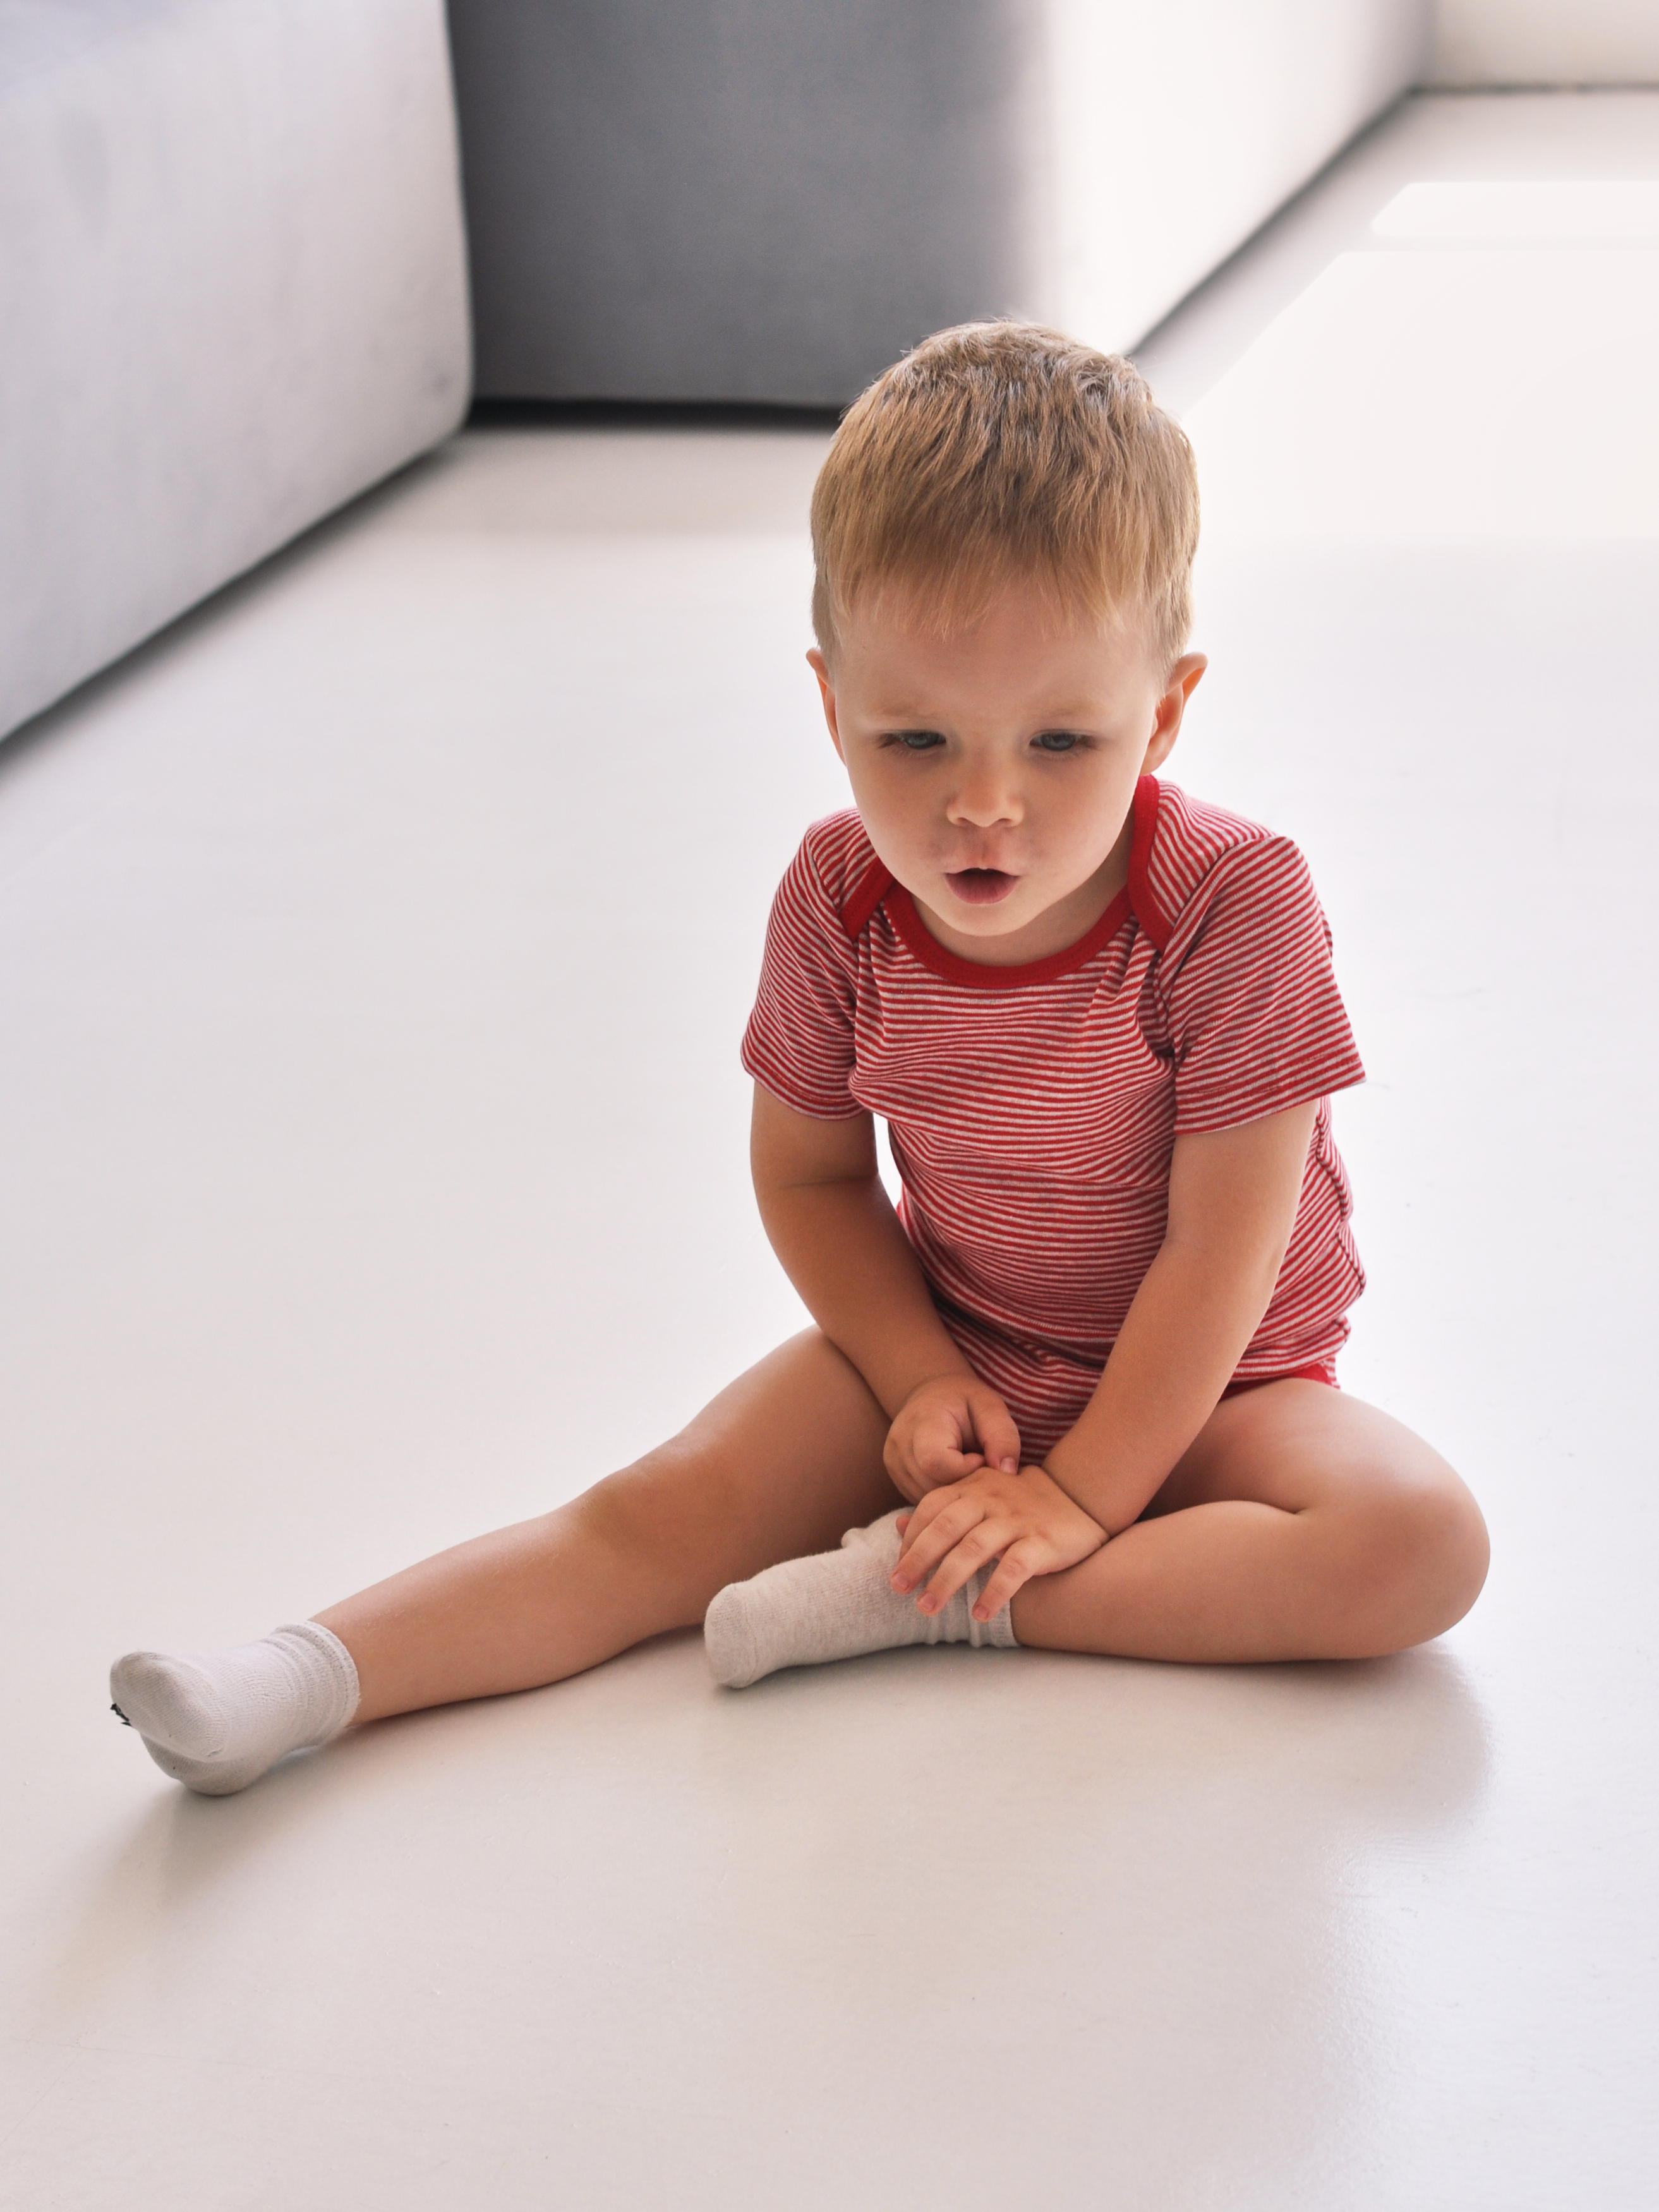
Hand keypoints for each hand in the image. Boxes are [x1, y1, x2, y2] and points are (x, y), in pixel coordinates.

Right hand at [884, 1373, 1021, 1504]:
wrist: (933, 1396)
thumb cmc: (966, 1402)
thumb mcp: (990, 1407)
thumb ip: (1002, 1437)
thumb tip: (1007, 1473)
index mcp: (922, 1421)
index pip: (936, 1462)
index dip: (967, 1469)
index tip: (981, 1456)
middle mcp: (900, 1445)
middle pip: (932, 1486)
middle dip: (963, 1485)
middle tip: (979, 1467)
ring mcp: (893, 1464)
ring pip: (927, 1498)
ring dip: (954, 1493)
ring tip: (968, 1471)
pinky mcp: (896, 1478)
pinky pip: (922, 1501)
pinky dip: (943, 1496)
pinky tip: (955, 1478)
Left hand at [891, 1463, 1107, 1619]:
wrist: (1085, 1496)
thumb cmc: (1025, 1502)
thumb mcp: (981, 1495)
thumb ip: (942, 1509)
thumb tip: (898, 1526)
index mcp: (974, 1487)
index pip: (932, 1508)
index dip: (911, 1539)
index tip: (897, 1568)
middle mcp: (992, 1499)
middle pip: (946, 1527)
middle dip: (918, 1559)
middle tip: (898, 1588)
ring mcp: (1017, 1520)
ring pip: (974, 1548)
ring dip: (947, 1580)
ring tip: (928, 1607)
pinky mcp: (1043, 1541)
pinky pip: (1015, 1567)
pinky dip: (995, 1590)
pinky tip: (979, 1613)